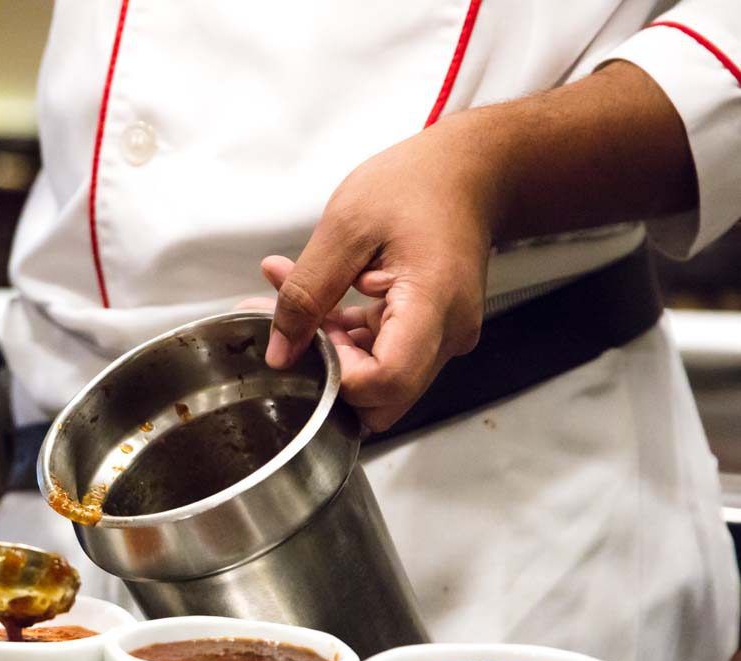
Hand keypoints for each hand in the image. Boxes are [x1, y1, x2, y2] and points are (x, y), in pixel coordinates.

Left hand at [262, 119, 495, 432]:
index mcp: (433, 303)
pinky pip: (388, 362)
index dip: (338, 376)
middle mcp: (448, 334)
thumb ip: (306, 293)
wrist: (469, 172)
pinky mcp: (433, 336)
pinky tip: (334, 308)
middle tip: (308, 325)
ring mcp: (445, 339)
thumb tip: (280, 353)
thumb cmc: (417, 185)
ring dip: (340, 358)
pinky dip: (354, 346)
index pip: (386, 381)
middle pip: (385, 399)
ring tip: (318, 307)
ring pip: (383, 386)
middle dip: (334, 374)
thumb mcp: (345, 227)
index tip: (311, 340)